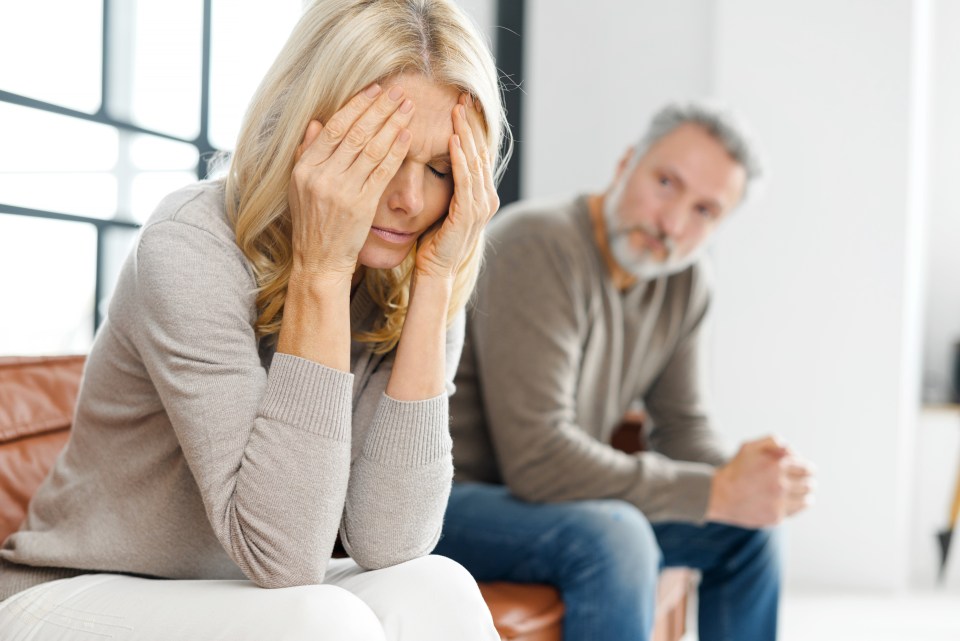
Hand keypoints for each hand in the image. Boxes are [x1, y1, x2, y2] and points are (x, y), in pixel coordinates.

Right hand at [287, 83, 414, 283]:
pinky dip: (396, 151)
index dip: (356, 106)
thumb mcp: (299, 186)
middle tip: (398, 91)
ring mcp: (341, 191)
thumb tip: (317, 123)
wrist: (320, 259)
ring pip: (371, 148)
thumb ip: (307, 153)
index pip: (334, 128)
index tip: (374, 90)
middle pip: (355, 133)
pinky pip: (382, 171)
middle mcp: (321, 176)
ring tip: (408, 107)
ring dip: (392, 124)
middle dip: (379, 108)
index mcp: (305, 168)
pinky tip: (407, 136)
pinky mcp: (361, 205)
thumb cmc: (313, 222)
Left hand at [415, 94, 499, 279]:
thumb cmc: (434, 241)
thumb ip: (447, 185)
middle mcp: (487, 198)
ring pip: (475, 161)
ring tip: (457, 110)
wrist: (435, 271)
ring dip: (465, 134)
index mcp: (482, 194)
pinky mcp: (469, 214)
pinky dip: (460, 159)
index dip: (471, 127)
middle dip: (471, 123)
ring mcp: (481, 206)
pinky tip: (453, 140)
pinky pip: (465, 180)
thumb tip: (437, 159)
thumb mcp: (443, 205)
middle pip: (481, 151)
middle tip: (463, 95)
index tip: (461, 102)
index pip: (478, 152)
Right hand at [705, 435, 815, 527]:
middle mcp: (780, 484)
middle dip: (808, 481)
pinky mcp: (776, 516)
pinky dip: (796, 506)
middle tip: (804, 481)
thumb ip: (772, 441)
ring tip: (799, 493)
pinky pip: (796, 510)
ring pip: (807, 499)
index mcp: (777, 465)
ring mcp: (778, 502)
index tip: (806, 470)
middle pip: (810, 484)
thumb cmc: (737, 469)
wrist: (719, 495)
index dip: (808, 468)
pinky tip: (787, 501)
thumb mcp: (750, 447)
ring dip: (806, 494)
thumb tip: (791, 449)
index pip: (807, 468)